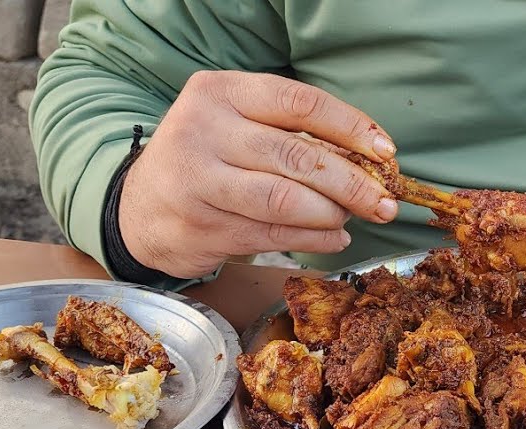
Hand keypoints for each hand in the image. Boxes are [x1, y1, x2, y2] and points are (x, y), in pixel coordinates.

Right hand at [119, 70, 399, 277]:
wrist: (139, 209)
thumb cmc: (207, 160)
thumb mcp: (236, 124)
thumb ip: (291, 132)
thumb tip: (368, 160)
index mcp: (220, 92)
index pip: (300, 103)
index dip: (351, 128)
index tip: (386, 152)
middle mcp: (204, 130)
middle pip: (298, 156)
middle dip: (353, 183)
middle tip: (385, 202)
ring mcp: (198, 181)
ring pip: (286, 199)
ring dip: (333, 214)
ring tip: (353, 218)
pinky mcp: (202, 226)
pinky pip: (274, 234)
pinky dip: (315, 240)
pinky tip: (334, 238)